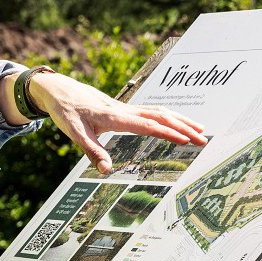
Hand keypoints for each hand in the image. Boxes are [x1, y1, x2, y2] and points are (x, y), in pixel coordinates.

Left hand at [26, 70, 207, 173]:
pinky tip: (177, 122)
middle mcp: (124, 109)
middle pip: (160, 116)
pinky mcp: (124, 108)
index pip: (148, 125)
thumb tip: (107, 171)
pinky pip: (152, 110)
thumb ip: (92, 151)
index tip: (186, 141)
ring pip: (159, 111)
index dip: (168, 133)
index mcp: (114, 117)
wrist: (58, 89)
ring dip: (180, 119)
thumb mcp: (74, 133)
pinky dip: (169, 116)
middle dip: (183, 127)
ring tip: (199, 130)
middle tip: (203, 139)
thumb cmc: (66, 111)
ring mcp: (126, 107)